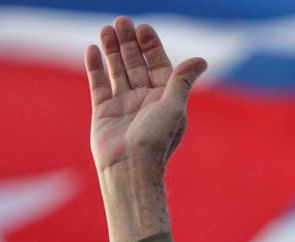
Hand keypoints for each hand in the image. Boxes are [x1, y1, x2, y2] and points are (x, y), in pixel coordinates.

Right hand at [85, 16, 206, 172]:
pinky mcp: (104, 112)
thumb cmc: (156, 140)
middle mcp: (145, 101)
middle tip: (122, 21)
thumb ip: (181, 81)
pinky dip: (96, 67)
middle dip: (129, 44)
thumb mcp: (173, 107)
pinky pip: (99, 85)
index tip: (143, 28)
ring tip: (106, 29)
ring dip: (112, 50)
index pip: (158, 66)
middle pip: (137, 65)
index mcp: (165, 99)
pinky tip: (93, 49)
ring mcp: (124, 105)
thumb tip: (201, 60)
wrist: (130, 167)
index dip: (151, 47)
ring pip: (118, 71)